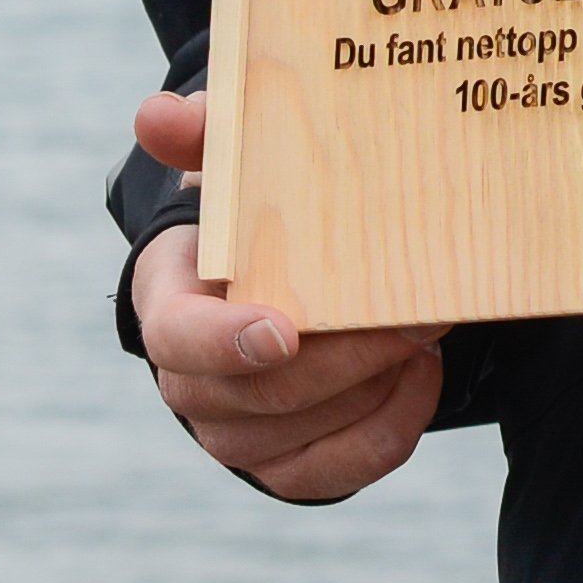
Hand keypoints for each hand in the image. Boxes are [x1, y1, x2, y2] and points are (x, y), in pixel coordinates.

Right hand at [125, 91, 445, 501]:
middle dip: (344, 358)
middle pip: (257, 396)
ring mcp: (236, 435)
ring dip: (374, 387)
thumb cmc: (256, 222)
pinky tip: (419, 373)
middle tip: (416, 312)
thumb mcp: (232, 169)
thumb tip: (158, 114)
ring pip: (304, 438)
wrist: (281, 283)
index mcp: (169, 306)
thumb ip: (205, 135)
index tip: (282, 328)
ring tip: (425, 331)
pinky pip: (344, 468)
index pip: (177, 339)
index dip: (224, 341)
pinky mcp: (289, 467)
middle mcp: (191, 384)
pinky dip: (393, 426)